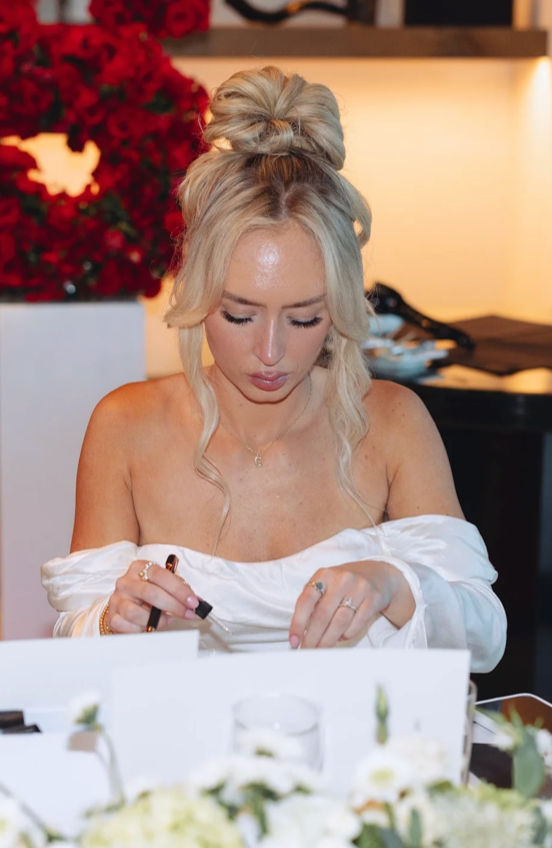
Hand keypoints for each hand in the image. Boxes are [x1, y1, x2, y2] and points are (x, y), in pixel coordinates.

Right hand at [103, 559, 200, 633]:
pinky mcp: (112, 617)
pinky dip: (141, 629)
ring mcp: (117, 599)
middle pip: (150, 593)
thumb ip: (179, 591)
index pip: (160, 575)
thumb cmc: (147, 595)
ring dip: (157, 619)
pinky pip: (127, 626)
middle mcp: (126, 582)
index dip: (179, 589)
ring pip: (136, 612)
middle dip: (174, 605)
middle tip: (188, 613)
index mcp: (139, 568)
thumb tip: (199, 602)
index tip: (193, 601)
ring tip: (166, 620)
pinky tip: (149, 626)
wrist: (123, 606)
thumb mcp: (162, 586)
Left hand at [289, 560, 414, 648]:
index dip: (297, 623)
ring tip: (321, 650)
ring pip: (340, 622)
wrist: (378, 575)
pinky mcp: (373, 599)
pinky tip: (340, 638)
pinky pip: (357, 624)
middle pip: (322, 614)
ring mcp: (359, 588)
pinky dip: (346, 635)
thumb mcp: (327, 584)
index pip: (306, 600)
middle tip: (307, 651)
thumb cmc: (345, 584)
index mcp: (324, 574)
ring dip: (328, 640)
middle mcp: (341, 579)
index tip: (293, 641)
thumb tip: (300, 633)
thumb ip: (313, 603)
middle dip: (312, 637)